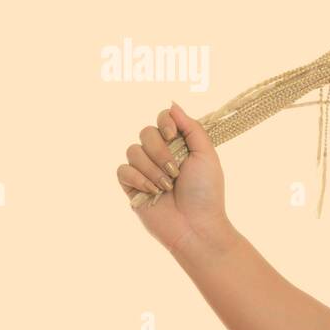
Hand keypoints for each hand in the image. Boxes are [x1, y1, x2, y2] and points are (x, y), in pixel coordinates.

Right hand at [116, 102, 229, 254]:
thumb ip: (192, 128)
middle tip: (176, 171)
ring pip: (133, 151)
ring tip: (168, 187)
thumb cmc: (206, 192)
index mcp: (179, 145)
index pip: (162, 119)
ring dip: (153, 169)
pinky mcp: (131, 187)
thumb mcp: (206, 155)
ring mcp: (144, 170)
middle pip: (145, 132)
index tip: (172, 134)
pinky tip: (153, 192)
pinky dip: (138, 179)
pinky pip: (122, 170)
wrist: (196, 225)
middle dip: (160, 151)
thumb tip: (172, 104)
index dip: (164, 122)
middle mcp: (160, 154)